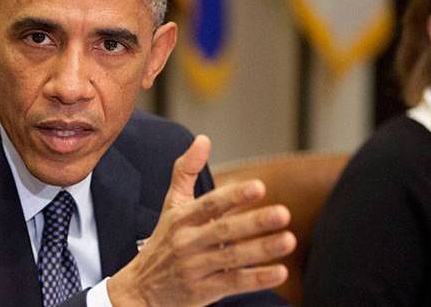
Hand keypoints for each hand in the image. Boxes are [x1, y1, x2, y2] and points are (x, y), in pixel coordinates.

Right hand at [107, 135, 295, 306]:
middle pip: (223, 231)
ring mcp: (194, 268)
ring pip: (231, 258)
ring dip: (262, 250)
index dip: (233, 195)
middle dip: (254, 222)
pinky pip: (233, 283)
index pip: (208, 204)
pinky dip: (256, 279)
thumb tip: (203, 139)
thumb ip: (186, 171)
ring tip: (289, 240)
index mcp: (180, 218)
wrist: (140, 290)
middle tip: (283, 213)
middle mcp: (186, 242)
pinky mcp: (202, 292)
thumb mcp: (171, 206)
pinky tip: (279, 272)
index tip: (259, 186)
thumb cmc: (163, 242)